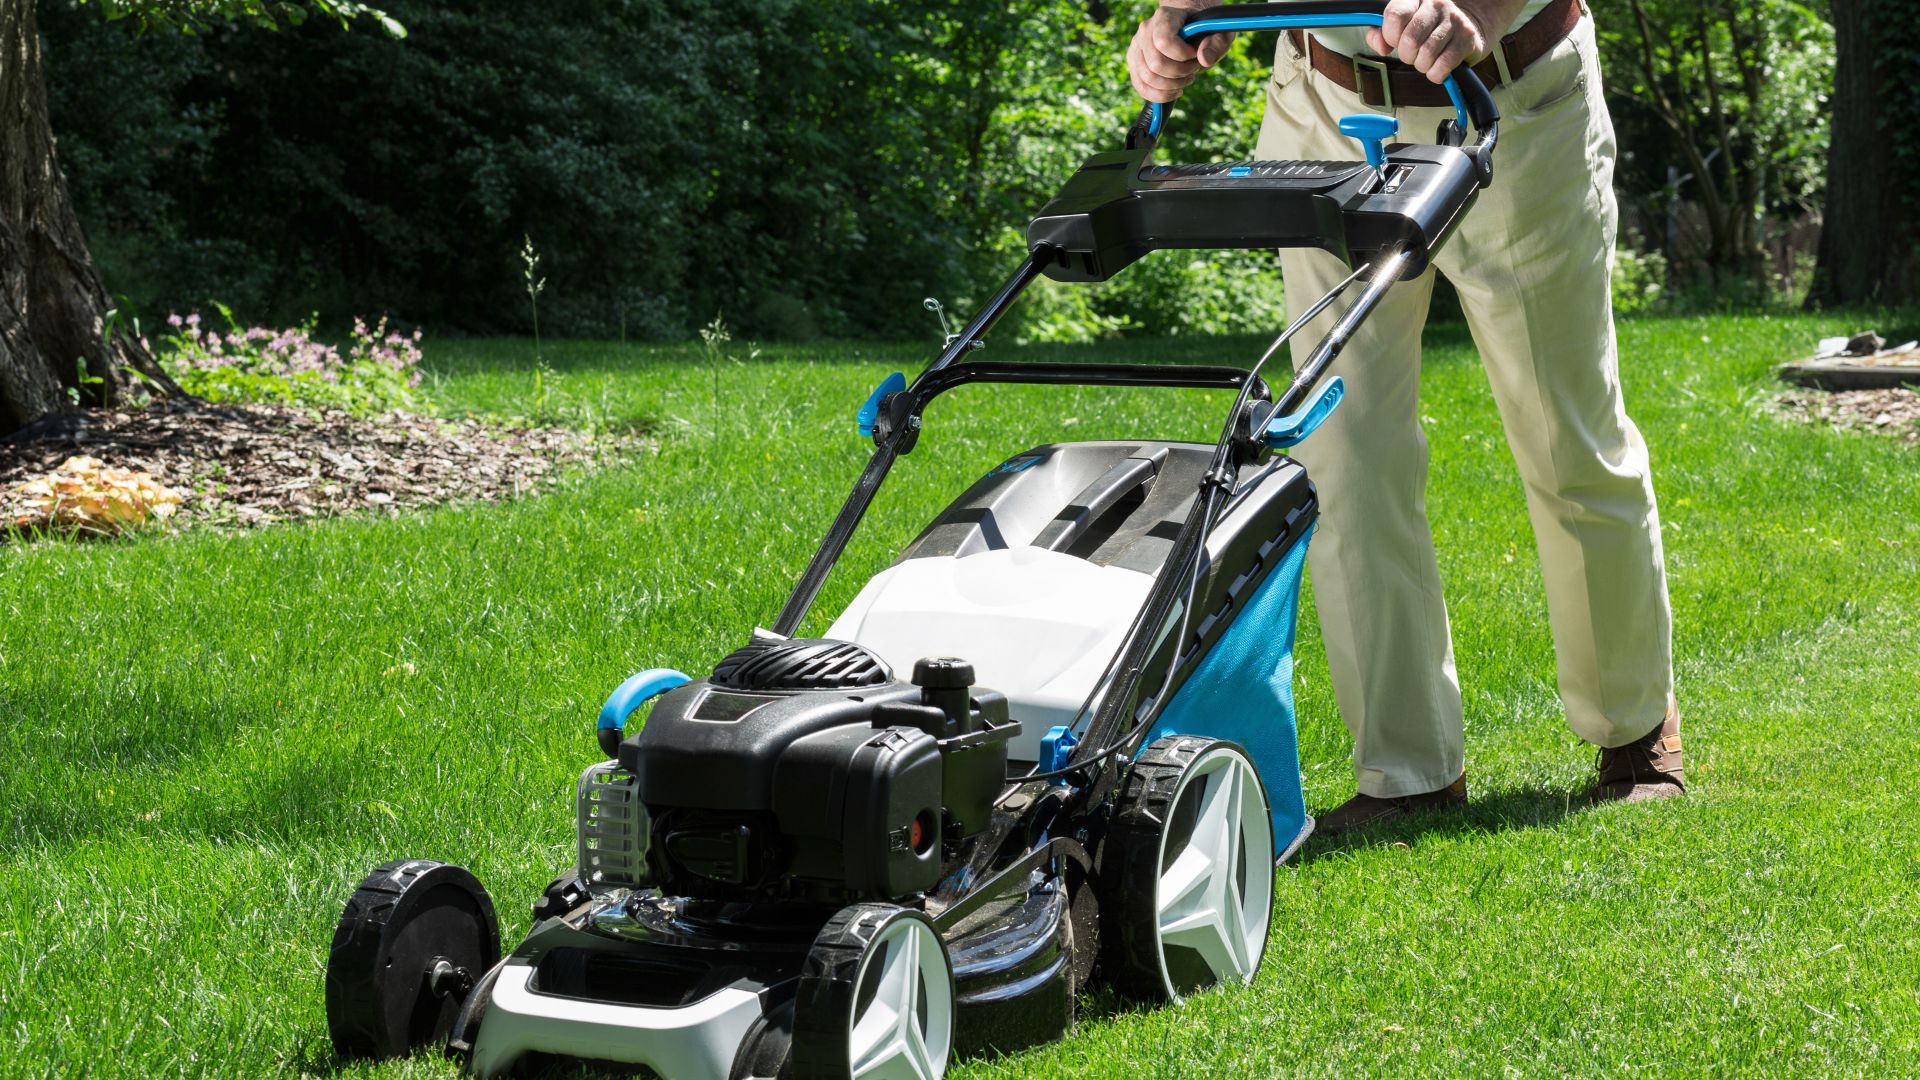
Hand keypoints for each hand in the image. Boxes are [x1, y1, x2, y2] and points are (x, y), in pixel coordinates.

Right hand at [1127, 2, 1231, 103]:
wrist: (1189, 26)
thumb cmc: (1204, 30)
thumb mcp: (1218, 32)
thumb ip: (1216, 44)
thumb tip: (1204, 60)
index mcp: (1165, 17)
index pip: (1164, 42)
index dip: (1182, 56)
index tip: (1195, 55)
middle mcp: (1146, 30)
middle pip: (1156, 64)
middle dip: (1179, 74)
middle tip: (1193, 70)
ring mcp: (1137, 47)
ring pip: (1147, 78)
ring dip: (1170, 87)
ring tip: (1185, 80)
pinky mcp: (1134, 63)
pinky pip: (1141, 87)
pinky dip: (1159, 95)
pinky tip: (1174, 91)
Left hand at [1365, 0, 1521, 83]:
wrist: (1468, 27)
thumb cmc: (1428, 30)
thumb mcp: (1402, 27)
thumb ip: (1381, 35)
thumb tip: (1382, 47)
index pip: (1394, 15)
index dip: (1390, 36)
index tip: (1396, 41)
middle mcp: (1436, 4)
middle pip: (1410, 39)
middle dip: (1406, 55)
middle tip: (1413, 55)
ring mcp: (1454, 20)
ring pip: (1426, 55)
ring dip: (1422, 66)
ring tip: (1426, 60)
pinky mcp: (1467, 38)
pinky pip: (1443, 65)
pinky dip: (1435, 74)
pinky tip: (1437, 68)